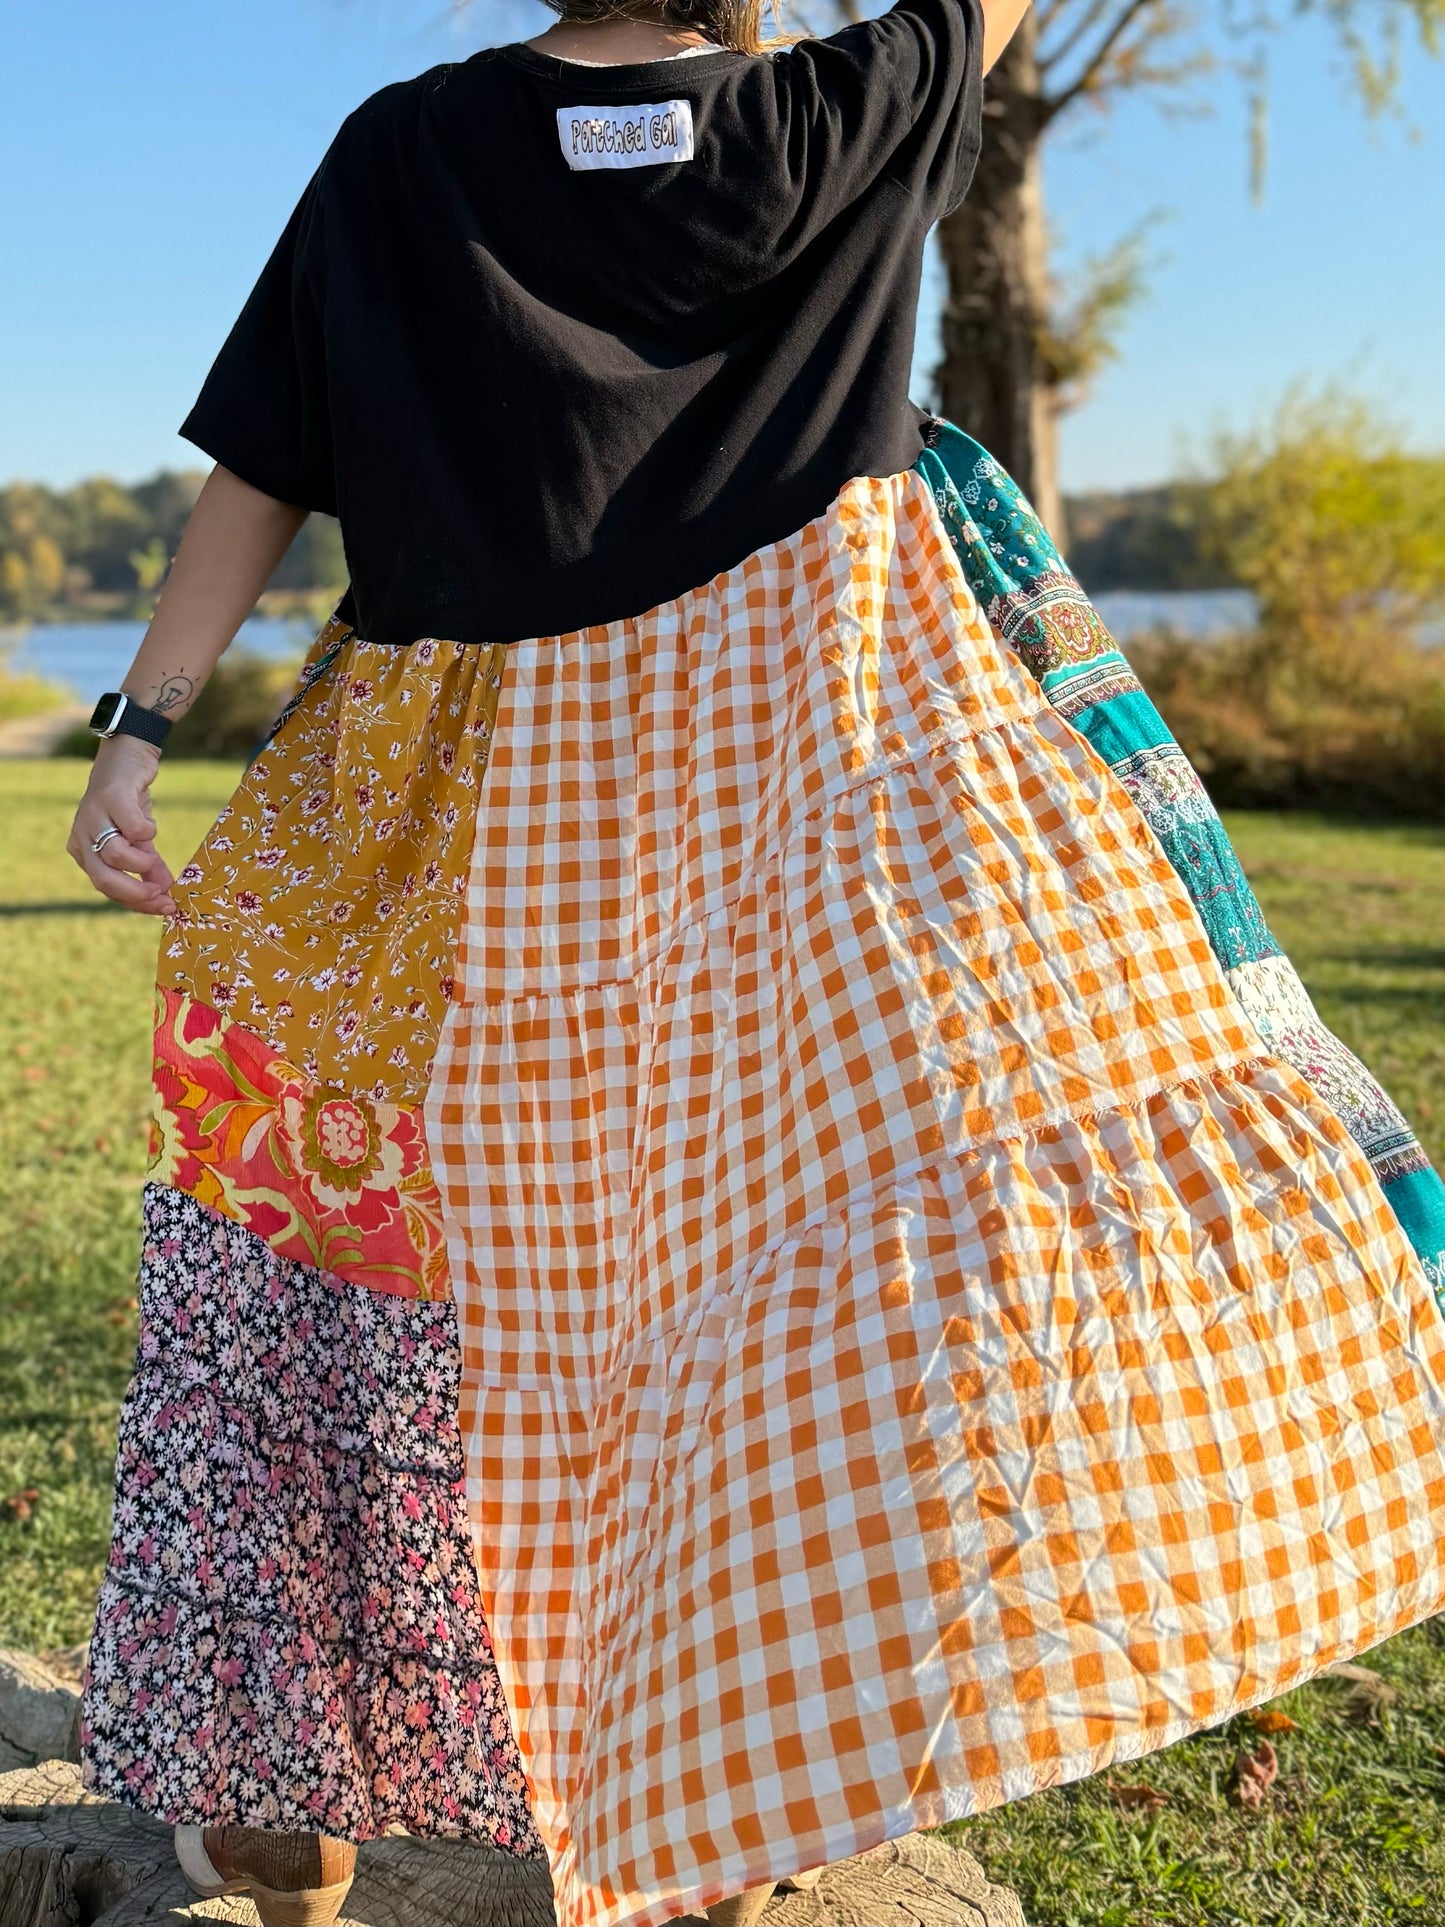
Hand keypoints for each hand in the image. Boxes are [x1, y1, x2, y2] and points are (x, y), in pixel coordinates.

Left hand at [66, 735, 177, 915]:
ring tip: (154, 857)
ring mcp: (92, 816)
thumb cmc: (130, 800)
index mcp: (84, 851)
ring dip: (142, 862)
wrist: (127, 756)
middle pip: (103, 879)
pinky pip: (132, 827)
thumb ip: (149, 865)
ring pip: (114, 855)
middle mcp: (81, 836)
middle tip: (163, 894)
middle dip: (136, 893)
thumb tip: (167, 893)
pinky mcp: (110, 797)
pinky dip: (147, 831)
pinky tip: (150, 826)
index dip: (136, 903)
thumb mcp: (140, 839)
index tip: (166, 907)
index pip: (106, 888)